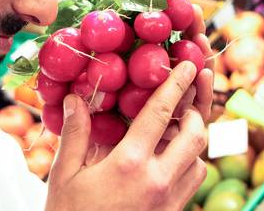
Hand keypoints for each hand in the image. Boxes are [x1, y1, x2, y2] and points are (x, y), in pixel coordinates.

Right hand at [45, 62, 208, 210]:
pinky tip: (169, 161)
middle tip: (186, 100)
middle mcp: (158, 181)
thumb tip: (75, 99)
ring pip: (200, 161)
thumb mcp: (63, 176)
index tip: (190, 66)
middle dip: (195, 112)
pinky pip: (192, 184)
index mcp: (130, 164)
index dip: (177, 85)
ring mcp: (169, 202)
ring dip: (193, 142)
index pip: (161, 113)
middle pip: (195, 135)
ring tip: (176, 131)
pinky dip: (188, 166)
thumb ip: (75, 135)